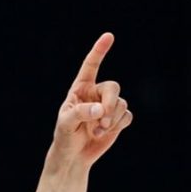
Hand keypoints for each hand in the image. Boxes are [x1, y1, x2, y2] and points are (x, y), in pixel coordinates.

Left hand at [53, 32, 132, 166]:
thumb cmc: (64, 137)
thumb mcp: (66, 124)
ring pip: (121, 103)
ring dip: (112, 119)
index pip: (91, 66)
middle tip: (102, 119)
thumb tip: (100, 109)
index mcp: (80, 89)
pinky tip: (104, 133)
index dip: (99, 51)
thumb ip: (81, 113)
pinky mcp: (118, 119)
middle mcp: (95, 94)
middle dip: (110, 103)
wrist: (73, 156)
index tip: (108, 36)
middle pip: (113, 87)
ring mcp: (108, 106)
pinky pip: (127, 116)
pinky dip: (118, 125)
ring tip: (98, 130)